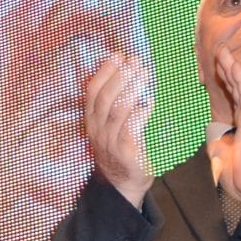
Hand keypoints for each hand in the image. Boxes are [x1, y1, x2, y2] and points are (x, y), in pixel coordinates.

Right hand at [83, 52, 153, 207]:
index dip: (104, 71)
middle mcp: (97, 130)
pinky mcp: (125, 153)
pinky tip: (148, 102)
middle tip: (134, 59)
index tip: (117, 55)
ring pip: (117, 111)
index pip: (91, 92)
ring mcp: (110, 142)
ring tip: (144, 73)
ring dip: (131, 89)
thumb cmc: (122, 149)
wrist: (122, 185)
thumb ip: (116, 104)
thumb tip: (132, 73)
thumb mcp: (111, 126)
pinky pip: (130, 130)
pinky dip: (140, 114)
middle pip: (104, 97)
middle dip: (119, 75)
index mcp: (91, 120)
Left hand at [210, 48, 240, 201]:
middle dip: (226, 69)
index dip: (224, 84)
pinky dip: (238, 75)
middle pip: (236, 87)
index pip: (232, 99)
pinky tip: (231, 62)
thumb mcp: (225, 158)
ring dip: (230, 66)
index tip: (214, 72)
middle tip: (217, 53)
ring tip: (221, 50)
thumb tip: (213, 143)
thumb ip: (219, 146)